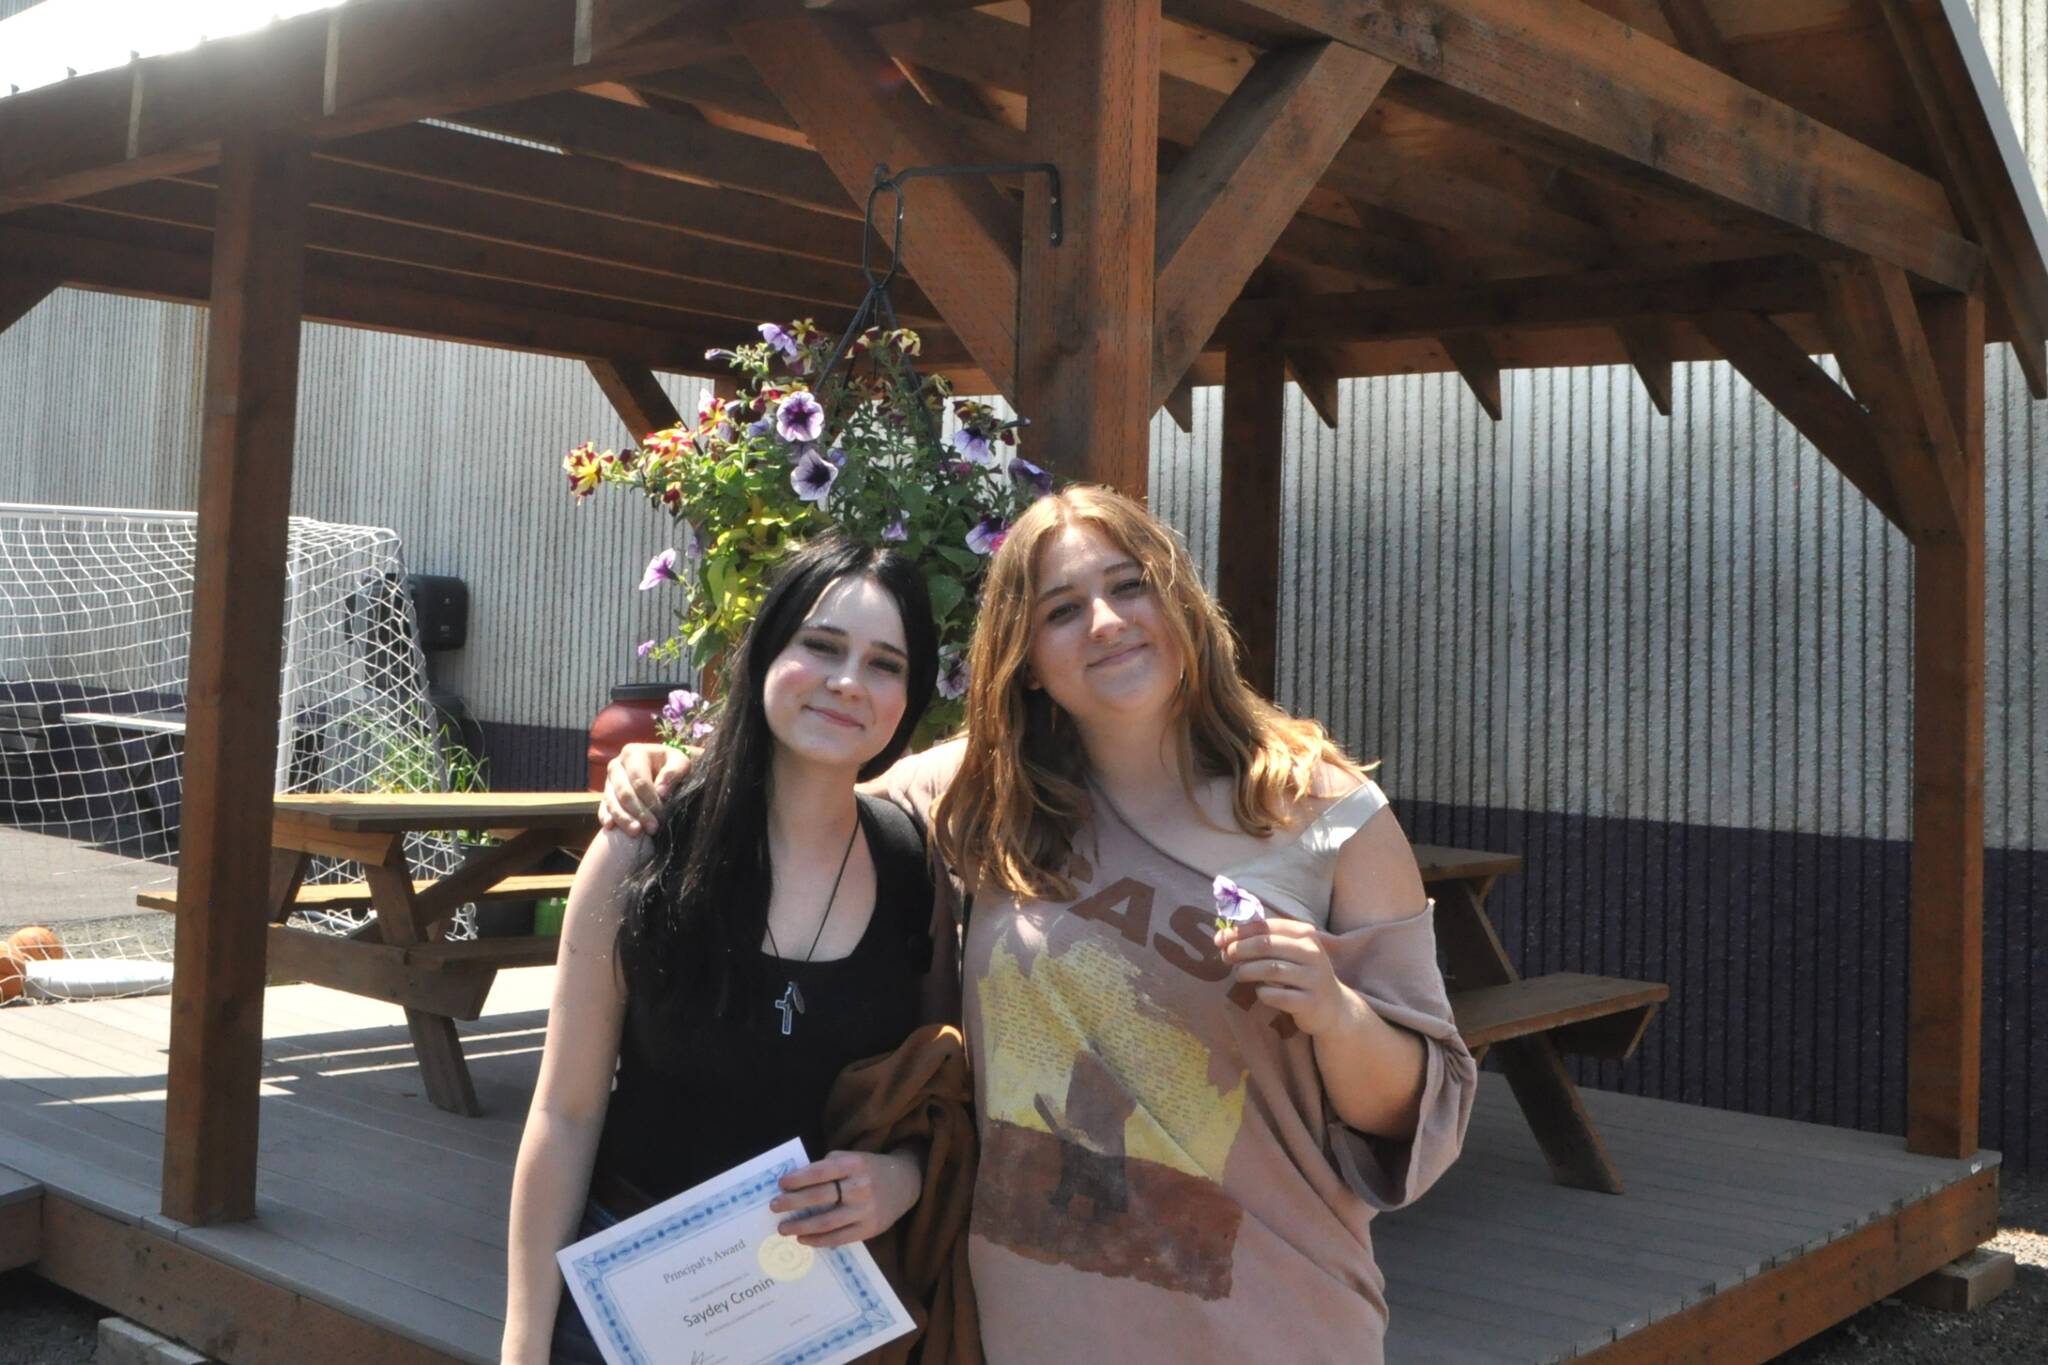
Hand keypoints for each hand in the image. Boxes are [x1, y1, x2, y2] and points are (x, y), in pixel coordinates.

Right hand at [599, 742, 689, 834]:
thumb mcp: (680, 762)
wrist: (662, 767)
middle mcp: (616, 765)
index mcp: (633, 753)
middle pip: (624, 792)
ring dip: (623, 819)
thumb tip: (661, 792)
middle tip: (652, 828)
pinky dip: (606, 817)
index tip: (661, 815)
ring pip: (611, 802)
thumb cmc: (672, 765)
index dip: (650, 799)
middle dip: (638, 812)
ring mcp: (609, 780)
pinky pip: (602, 807)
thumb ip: (674, 773)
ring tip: (636, 833)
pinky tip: (611, 828)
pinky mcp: (606, 794)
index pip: (639, 780)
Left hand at [768, 1149, 920, 1247]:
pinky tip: (803, 1239)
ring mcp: (866, 1210)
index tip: (781, 1184)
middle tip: (774, 1207)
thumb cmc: (869, 1169)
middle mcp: (861, 1187)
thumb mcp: (852, 1158)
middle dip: (793, 1202)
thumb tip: (796, 1183)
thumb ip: (828, 1167)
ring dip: (801, 1226)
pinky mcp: (869, 1229)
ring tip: (783, 1228)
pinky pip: (839, 1238)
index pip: (821, 1172)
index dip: (799, 1179)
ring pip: (827, 1221)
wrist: (905, 1183)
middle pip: (820, 1197)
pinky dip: (818, 1240)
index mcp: (854, 1164)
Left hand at [1217, 915, 1357, 1036]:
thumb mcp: (1289, 951)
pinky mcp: (1310, 1002)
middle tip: (1226, 957)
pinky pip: (1277, 995)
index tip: (1220, 939)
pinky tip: (1261, 991)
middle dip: (1239, 949)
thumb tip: (1222, 937)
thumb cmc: (1301, 974)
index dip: (1239, 932)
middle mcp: (1311, 952)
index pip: (1266, 926)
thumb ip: (1261, 941)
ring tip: (1239, 975)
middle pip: (1266, 945)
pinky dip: (1263, 993)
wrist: (1333, 1007)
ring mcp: (1313, 978)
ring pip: (1271, 969)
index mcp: (1305, 933)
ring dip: (1247, 971)